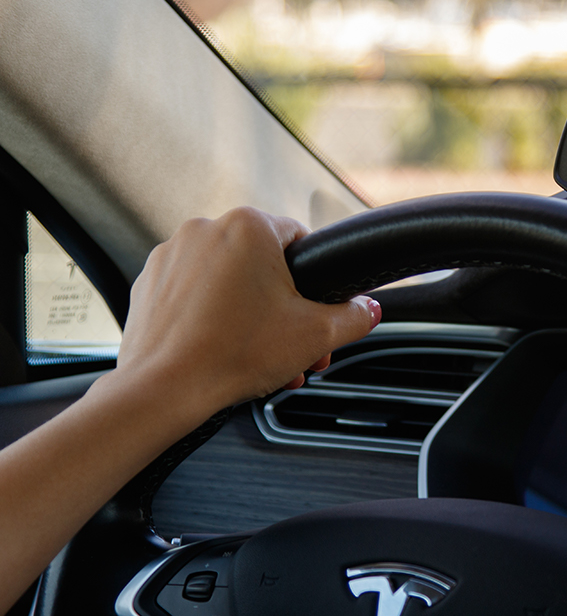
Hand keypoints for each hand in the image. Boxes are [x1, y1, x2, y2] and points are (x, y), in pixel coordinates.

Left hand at [115, 207, 380, 427]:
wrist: (164, 389)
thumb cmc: (234, 354)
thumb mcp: (316, 334)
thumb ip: (354, 316)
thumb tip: (367, 310)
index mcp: (249, 226)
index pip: (301, 240)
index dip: (315, 282)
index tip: (315, 313)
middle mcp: (206, 229)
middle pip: (263, 265)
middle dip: (283, 308)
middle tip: (293, 345)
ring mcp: (171, 255)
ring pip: (228, 280)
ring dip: (250, 314)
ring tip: (259, 356)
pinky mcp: (150, 283)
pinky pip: (195, 293)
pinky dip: (212, 316)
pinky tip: (224, 349)